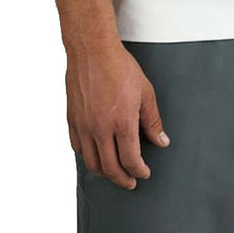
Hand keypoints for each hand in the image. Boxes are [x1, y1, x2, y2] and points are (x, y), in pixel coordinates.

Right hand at [66, 42, 170, 189]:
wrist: (93, 51)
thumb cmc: (120, 67)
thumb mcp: (145, 92)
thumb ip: (152, 120)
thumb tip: (161, 141)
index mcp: (122, 122)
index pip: (130, 159)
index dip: (139, 171)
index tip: (144, 173)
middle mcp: (100, 129)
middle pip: (110, 167)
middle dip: (123, 179)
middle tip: (131, 181)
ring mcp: (84, 126)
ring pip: (92, 162)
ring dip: (105, 172)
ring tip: (114, 173)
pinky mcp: (72, 120)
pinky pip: (77, 148)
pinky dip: (87, 157)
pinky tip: (95, 155)